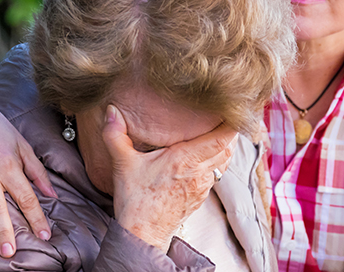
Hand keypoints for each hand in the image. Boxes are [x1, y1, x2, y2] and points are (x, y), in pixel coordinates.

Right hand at [102, 104, 237, 251]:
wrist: (142, 234)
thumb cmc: (135, 200)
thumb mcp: (123, 164)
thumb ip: (115, 134)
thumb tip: (111, 111)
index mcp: (185, 160)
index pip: (221, 138)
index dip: (231, 123)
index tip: (232, 109)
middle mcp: (199, 172)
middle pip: (228, 147)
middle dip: (231, 130)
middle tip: (228, 114)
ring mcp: (202, 186)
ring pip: (225, 161)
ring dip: (226, 145)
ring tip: (221, 129)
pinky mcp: (201, 196)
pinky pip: (217, 173)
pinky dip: (218, 160)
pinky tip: (209, 153)